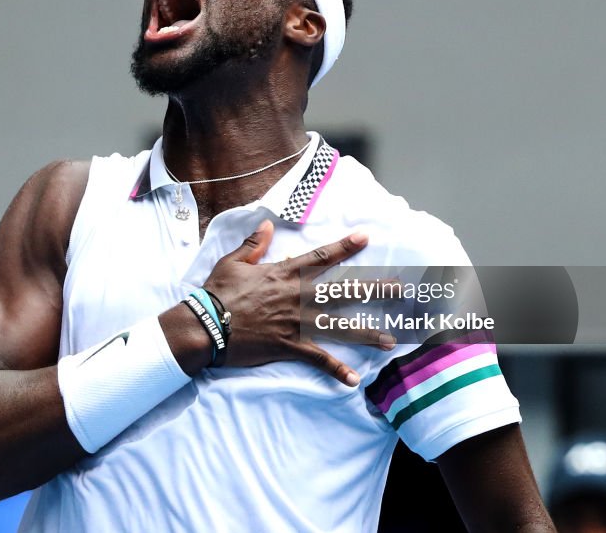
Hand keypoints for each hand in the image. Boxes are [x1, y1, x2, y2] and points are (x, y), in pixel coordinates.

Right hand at [202, 219, 395, 386]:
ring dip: (366, 333)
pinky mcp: (289, 346)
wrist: (206, 325)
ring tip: (390, 339)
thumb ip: (253, 244)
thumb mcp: (233, 261)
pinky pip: (318, 359)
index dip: (344, 246)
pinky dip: (336, 370)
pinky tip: (354, 379)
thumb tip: (266, 225)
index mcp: (284, 273)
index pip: (321, 257)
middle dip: (373, 290)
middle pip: (342, 291)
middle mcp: (297, 296)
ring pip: (338, 326)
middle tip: (400, 290)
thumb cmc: (217, 292)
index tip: (366, 237)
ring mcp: (296, 322)